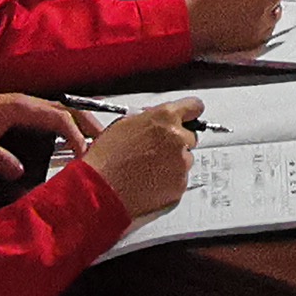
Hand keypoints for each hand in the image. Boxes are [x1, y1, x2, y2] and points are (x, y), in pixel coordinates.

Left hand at [0, 89, 93, 172]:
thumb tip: (21, 173)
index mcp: (20, 107)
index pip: (58, 118)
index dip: (75, 136)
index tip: (85, 156)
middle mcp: (27, 103)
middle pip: (67, 109)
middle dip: (89, 125)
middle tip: (107, 144)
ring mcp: (25, 107)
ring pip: (61, 112)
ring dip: (80, 125)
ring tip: (96, 144)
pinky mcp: (20, 114)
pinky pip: (51, 118)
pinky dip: (67, 127)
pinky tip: (71, 141)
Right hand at [76, 98, 202, 221]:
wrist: (100, 189)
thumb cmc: (107, 158)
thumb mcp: (125, 124)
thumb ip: (151, 118)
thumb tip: (160, 120)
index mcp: (165, 118)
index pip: (194, 106)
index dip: (188, 113)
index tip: (187, 118)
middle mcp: (178, 139)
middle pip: (190, 136)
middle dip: (177, 141)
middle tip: (156, 150)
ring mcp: (181, 163)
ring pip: (185, 159)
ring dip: (173, 162)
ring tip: (148, 169)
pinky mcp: (180, 185)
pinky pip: (180, 178)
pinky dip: (169, 180)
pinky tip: (150, 181)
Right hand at [185, 0, 295, 53]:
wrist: (191, 22)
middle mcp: (265, 10)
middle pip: (277, 0)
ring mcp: (260, 28)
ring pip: (271, 16)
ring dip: (265, 10)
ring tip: (241, 7)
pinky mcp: (253, 43)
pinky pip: (263, 32)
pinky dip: (257, 25)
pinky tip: (239, 21)